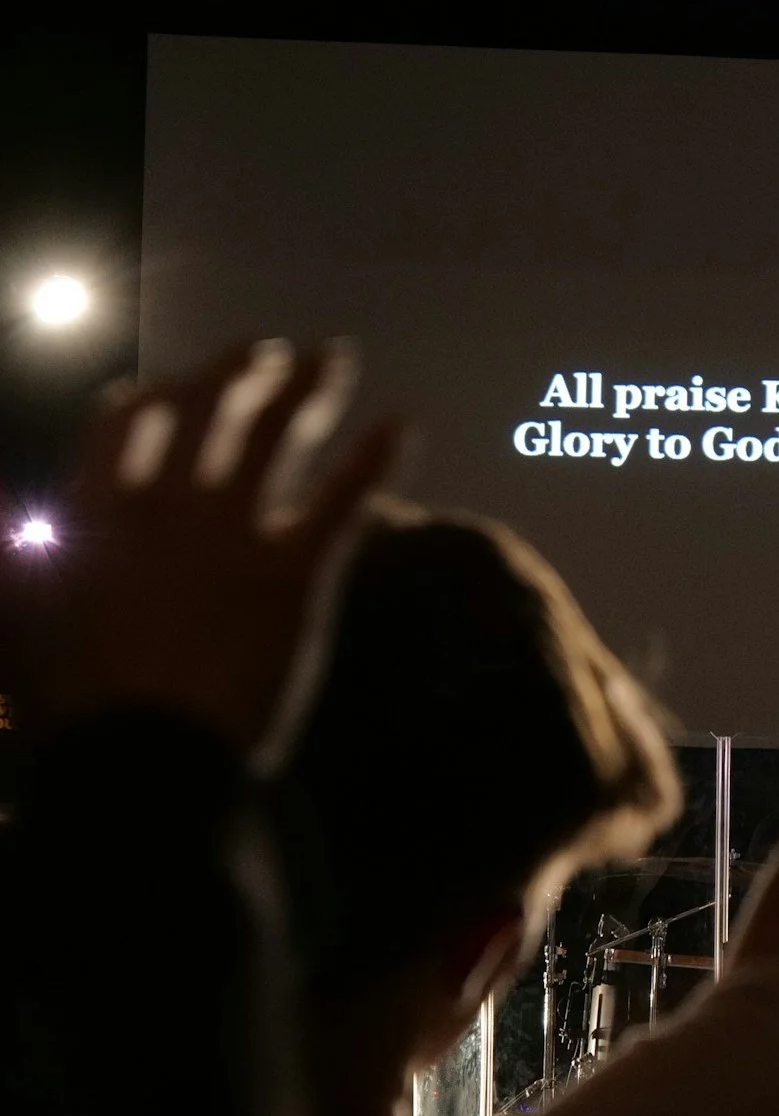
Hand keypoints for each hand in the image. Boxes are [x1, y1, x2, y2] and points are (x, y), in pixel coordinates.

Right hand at [2, 342, 400, 766]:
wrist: (149, 762)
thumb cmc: (83, 713)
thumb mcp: (37, 629)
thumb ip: (28, 578)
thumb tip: (13, 554)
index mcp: (99, 510)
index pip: (125, 420)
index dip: (156, 395)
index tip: (175, 384)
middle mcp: (168, 502)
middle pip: (210, 408)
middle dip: (240, 371)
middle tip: (271, 353)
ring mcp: (234, 531)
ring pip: (279, 432)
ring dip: (311, 386)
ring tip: (335, 356)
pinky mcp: (297, 572)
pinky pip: (346, 496)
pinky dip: (377, 453)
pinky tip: (402, 423)